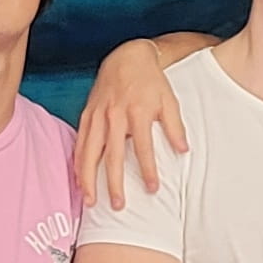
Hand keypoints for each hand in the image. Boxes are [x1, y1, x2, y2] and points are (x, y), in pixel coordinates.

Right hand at [77, 39, 190, 206]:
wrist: (127, 57)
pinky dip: (78, 162)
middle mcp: (115, 115)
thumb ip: (175, 126)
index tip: (153, 189)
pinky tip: (79, 180)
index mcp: (137, 112)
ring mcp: (98, 115)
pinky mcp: (87, 114)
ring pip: (90, 152)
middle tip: (119, 206)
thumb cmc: (151, 81)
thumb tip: (184, 151)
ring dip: (89, 179)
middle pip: (112, 155)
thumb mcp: (169, 100)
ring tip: (91, 201)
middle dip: (114, 183)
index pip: (143, 147)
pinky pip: (80, 142)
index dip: (149, 170)